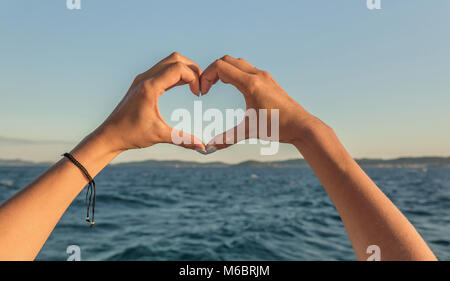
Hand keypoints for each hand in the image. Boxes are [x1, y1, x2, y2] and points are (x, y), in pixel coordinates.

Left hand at [96, 52, 205, 152]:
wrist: (110, 135)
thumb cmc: (131, 134)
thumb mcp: (160, 135)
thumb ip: (183, 139)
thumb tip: (202, 147)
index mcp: (150, 87)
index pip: (178, 69)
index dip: (194, 78)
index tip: (198, 94)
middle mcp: (145, 78)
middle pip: (175, 59)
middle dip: (192, 69)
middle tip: (200, 86)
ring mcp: (142, 79)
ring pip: (168, 62)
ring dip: (184, 70)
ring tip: (193, 86)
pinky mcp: (142, 83)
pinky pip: (162, 70)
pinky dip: (175, 74)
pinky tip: (182, 86)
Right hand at [200, 55, 319, 150]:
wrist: (301, 125)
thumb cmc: (276, 128)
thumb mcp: (249, 131)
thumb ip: (226, 139)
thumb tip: (208, 148)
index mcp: (250, 83)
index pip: (220, 67)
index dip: (206, 76)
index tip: (203, 93)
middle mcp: (257, 75)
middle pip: (226, 60)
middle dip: (211, 71)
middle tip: (206, 88)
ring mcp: (264, 76)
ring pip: (237, 62)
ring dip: (223, 70)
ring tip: (215, 86)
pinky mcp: (268, 80)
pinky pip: (246, 68)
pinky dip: (234, 72)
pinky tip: (232, 87)